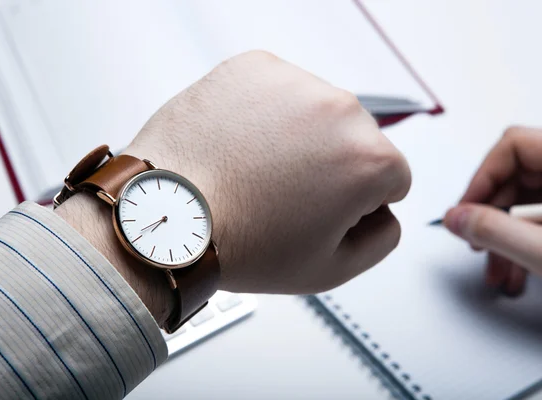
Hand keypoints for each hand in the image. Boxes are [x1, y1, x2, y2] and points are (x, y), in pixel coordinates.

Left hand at [57, 51, 410, 322]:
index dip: (358, 204)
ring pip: (317, 114)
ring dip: (298, 137)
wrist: (168, 213)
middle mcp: (338, 109)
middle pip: (356, 141)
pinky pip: (278, 92)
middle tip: (284, 196)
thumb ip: (381, 239)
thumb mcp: (330, 270)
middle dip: (331, 167)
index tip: (323, 211)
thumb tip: (384, 213)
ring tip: (256, 171)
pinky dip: (264, 114)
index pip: (392, 178)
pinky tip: (240, 146)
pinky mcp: (253, 67)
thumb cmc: (237, 241)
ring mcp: (294, 82)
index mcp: (367, 158)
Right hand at [444, 126, 541, 295]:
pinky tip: (520, 270)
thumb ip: (497, 233)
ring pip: (528, 199)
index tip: (467, 209)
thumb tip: (456, 218)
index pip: (513, 145)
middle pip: (517, 173)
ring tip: (499, 268)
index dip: (482, 177)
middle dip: (491, 214)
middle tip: (477, 240)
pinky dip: (526, 241)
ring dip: (506, 235)